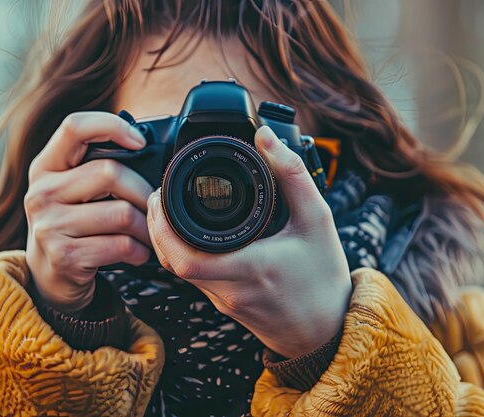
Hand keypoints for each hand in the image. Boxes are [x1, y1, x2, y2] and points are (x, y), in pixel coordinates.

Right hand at [24, 112, 153, 313]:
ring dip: (146, 226)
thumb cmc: (72, 226)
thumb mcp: (72, 191)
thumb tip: (149, 151)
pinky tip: (137, 253)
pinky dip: (140, 251)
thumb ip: (98, 167)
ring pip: (122, 213)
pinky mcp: (66, 256)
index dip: (112, 126)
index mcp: (45, 167)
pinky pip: (122, 244)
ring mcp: (50, 226)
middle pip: (110, 173)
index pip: (74, 127)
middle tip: (151, 206)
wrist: (49, 277)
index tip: (140, 142)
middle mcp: (41, 193)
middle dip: (142, 191)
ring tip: (146, 233)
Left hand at [147, 126, 351, 357]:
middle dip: (156, 228)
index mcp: (250, 268)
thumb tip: (265, 136)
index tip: (160, 194)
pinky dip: (184, 253)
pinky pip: (194, 278)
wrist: (327, 329)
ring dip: (167, 240)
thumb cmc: (324, 276)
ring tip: (170, 208)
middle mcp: (229, 289)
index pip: (184, 257)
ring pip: (179, 271)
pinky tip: (192, 233)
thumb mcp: (317, 219)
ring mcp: (224, 301)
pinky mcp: (226, 305)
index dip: (160, 227)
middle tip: (159, 196)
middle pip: (170, 262)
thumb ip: (292, 175)